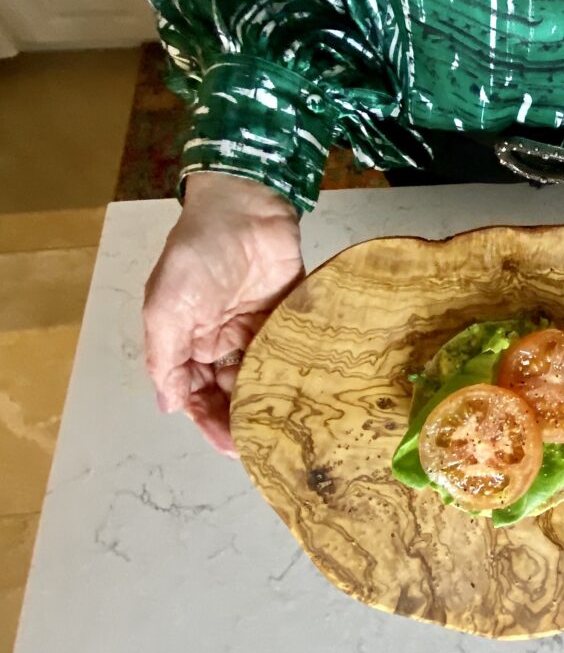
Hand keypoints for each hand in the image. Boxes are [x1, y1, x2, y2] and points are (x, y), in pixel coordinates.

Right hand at [143, 173, 303, 454]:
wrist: (244, 206)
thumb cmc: (197, 253)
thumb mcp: (165, 307)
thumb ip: (166, 358)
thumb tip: (168, 406)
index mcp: (187, 340)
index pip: (195, 392)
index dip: (209, 420)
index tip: (229, 446)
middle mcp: (222, 338)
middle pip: (231, 389)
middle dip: (244, 417)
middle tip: (265, 443)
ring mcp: (257, 326)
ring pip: (263, 374)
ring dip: (271, 399)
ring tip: (288, 425)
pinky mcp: (290, 312)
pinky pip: (292, 349)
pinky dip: (297, 372)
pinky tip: (308, 394)